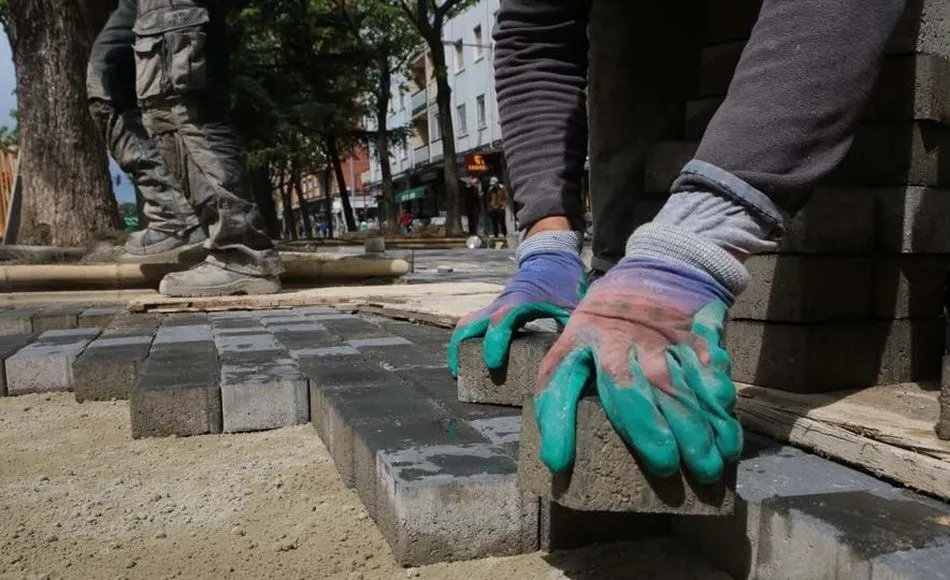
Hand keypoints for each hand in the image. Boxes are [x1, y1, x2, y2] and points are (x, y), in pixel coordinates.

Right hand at [448, 249, 586, 375]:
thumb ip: (571, 328)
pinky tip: (471, 357)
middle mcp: (501, 304)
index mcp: (520, 302)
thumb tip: (576, 357)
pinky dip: (468, 338)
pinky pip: (473, 322)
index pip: (500, 322)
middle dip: (460, 349)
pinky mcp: (493, 309)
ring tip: (459, 370)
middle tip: (459, 374)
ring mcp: (494, 306)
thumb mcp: (571, 304)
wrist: (551, 257)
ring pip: (467, 323)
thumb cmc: (562, 281)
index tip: (493, 365)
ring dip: (459, 344)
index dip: (494, 343)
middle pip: (470, 323)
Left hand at [533, 256, 741, 483]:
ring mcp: (657, 334)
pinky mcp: (693, 332)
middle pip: (628, 388)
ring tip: (709, 467)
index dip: (556, 423)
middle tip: (667, 468)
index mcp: (579, 341)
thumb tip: (557, 455)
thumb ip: (566, 382)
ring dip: (694, 429)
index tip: (558, 462)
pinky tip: (726, 429)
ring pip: (674, 385)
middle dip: (649, 431)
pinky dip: (717, 399)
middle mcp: (615, 339)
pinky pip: (708, 368)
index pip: (558, 382)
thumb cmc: (609, 316)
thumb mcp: (578, 336)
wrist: (662, 263)